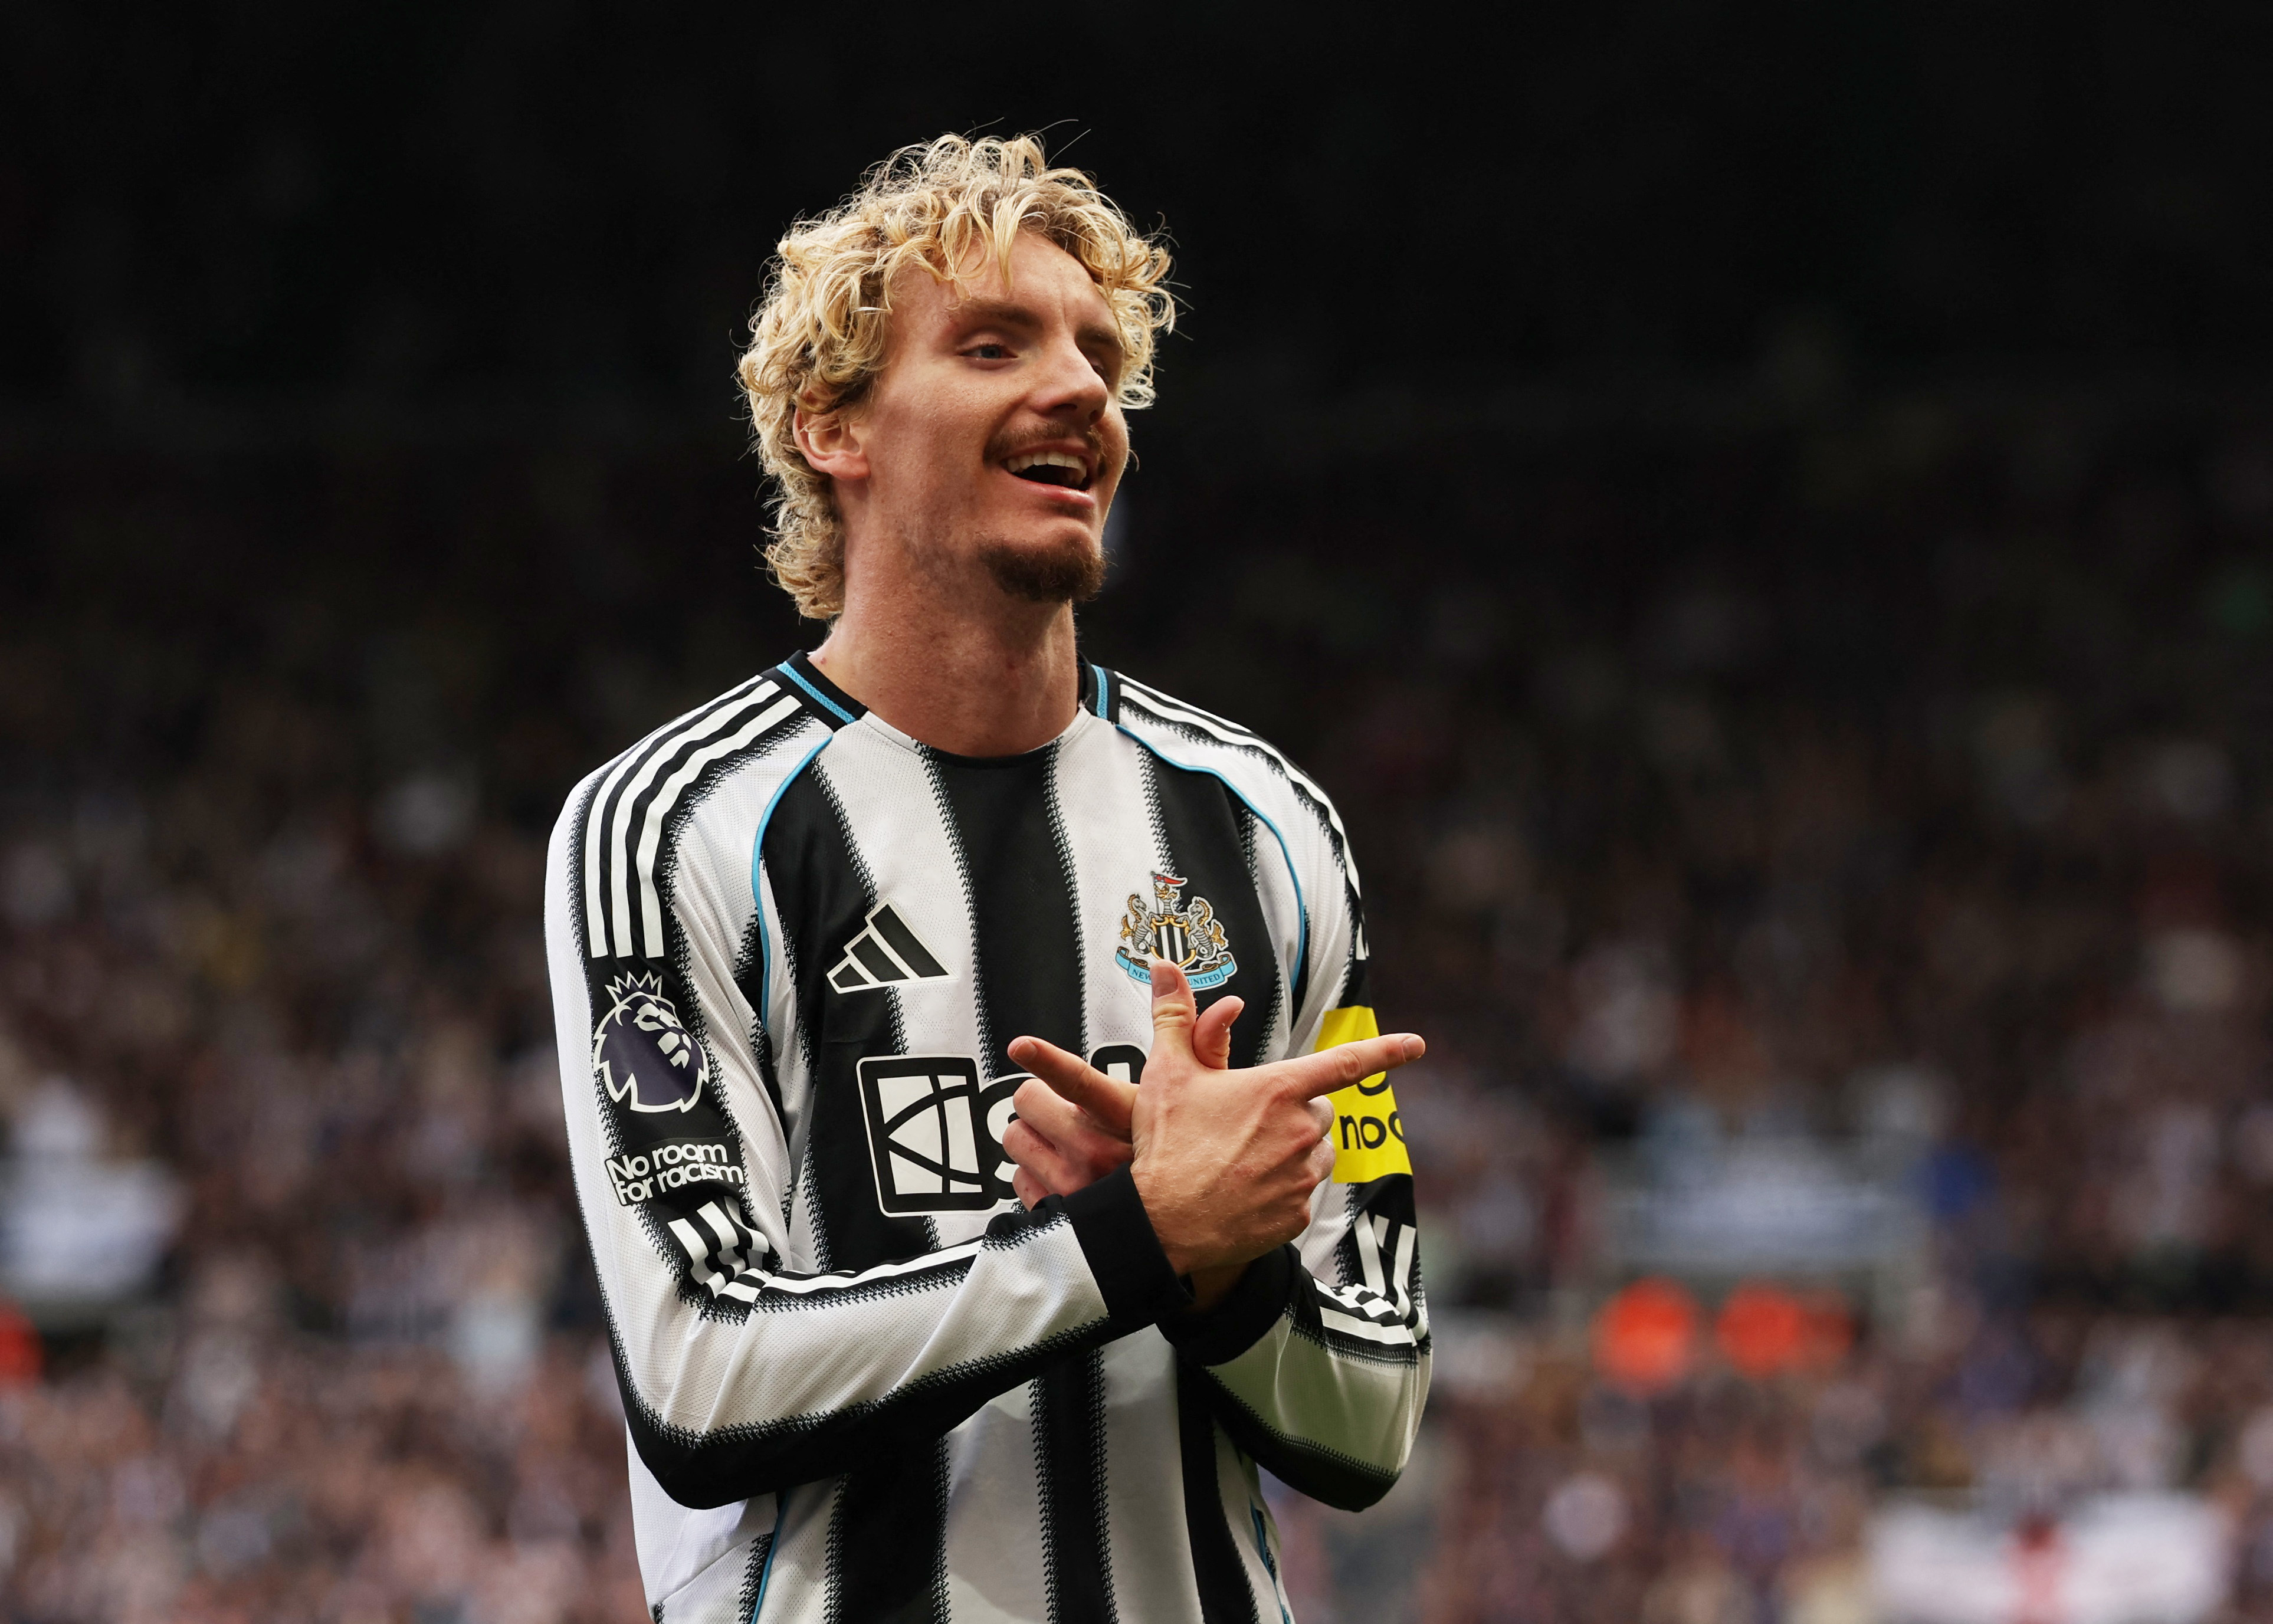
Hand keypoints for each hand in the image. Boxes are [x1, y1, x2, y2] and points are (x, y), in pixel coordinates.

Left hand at [1001, 990, 1243, 1206]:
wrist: (1185, 1239)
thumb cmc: (1193, 1163)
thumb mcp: (1205, 1103)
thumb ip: (1203, 1044)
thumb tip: (1228, 1004)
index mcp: (1131, 1120)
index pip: (1084, 1084)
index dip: (1048, 1062)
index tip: (1021, 1046)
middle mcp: (1100, 1155)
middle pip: (1030, 1101)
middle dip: (1040, 1100)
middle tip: (1063, 1109)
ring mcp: (1076, 1191)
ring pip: (1015, 1141)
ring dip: (1034, 1139)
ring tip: (1066, 1146)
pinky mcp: (1056, 1216)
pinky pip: (1017, 1182)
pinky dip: (1035, 1177)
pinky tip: (1065, 1179)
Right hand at [1009, 958, 1423, 1288]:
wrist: (1161, 1223)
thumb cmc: (1166, 1143)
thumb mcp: (1167, 1072)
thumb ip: (1175, 1016)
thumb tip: (1162, 965)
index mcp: (1278, 1090)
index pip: (1345, 1063)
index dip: (1386, 1051)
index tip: (1417, 1045)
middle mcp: (1301, 1131)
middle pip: (1319, 1111)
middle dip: (1295, 1113)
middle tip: (1247, 1125)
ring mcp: (1303, 1176)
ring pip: (1316, 1153)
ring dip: (1294, 1151)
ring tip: (1244, 1160)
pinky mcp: (1298, 1215)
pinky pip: (1302, 1193)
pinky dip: (1281, 1191)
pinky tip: (1244, 1193)